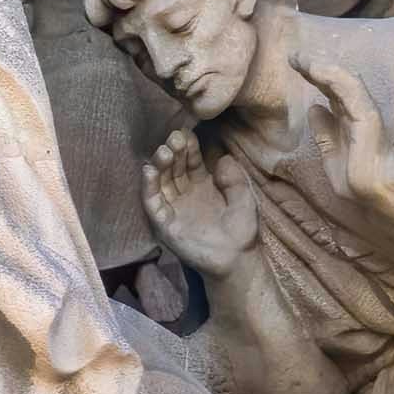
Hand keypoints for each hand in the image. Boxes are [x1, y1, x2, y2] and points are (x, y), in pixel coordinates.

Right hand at [142, 127, 255, 271]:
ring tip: (163, 152)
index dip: (188, 146)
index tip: (186, 132)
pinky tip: (149, 171)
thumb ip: (234, 178)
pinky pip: (153, 203)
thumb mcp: (244, 198)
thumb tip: (222, 157)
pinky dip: (148, 187)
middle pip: (174, 167)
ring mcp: (174, 207)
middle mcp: (186, 192)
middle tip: (174, 138)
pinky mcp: (165, 223)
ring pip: (161, 181)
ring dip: (159, 164)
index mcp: (203, 184)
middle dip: (173, 151)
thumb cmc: (242, 231)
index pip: (190, 160)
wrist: (236, 261)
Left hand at [297, 55, 393, 203]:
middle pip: (331, 83)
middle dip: (312, 67)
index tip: (295, 65)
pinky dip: (332, 76)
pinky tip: (315, 67)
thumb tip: (314, 109)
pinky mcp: (366, 114)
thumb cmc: (358, 179)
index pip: (329, 92)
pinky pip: (348, 89)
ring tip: (299, 58)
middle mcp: (354, 111)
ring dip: (318, 67)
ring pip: (338, 81)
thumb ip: (324, 134)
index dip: (313, 78)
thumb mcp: (332, 156)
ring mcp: (361, 111)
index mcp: (347, 120)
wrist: (377, 191)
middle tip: (293, 55)